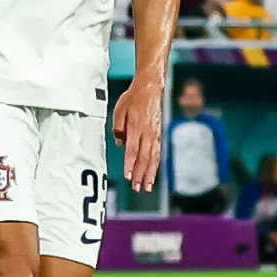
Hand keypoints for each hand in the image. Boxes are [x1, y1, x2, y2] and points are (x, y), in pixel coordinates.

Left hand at [112, 75, 164, 193]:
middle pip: (144, 158)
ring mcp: (155, 135)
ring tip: (147, 186)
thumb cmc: (133, 98)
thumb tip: (120, 143)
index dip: (131, 164)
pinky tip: (153, 173)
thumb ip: (118, 128)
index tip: (129, 176)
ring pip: (153, 158)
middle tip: (138, 188)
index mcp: (136, 127)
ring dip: (150, 174)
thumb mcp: (119, 110)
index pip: (133, 150)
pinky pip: (157, 153)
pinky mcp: (158, 135)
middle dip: (141, 174)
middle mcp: (147, 133)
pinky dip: (156, 165)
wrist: (150, 88)